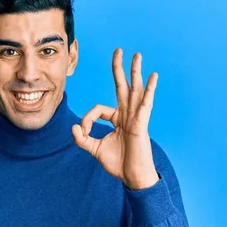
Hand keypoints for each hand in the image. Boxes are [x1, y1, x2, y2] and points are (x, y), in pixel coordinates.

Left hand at [72, 48, 159, 189]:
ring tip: (137, 55)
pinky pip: (145, 104)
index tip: (82, 132)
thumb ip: (82, 138)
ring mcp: (136, 117)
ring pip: (134, 90)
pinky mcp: (141, 123)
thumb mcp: (94, 149)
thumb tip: (73, 127)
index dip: (86, 119)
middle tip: (118, 50)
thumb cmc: (118, 163)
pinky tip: (153, 76)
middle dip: (119, 69)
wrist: (132, 177)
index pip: (98, 109)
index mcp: (117, 119)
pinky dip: (150, 89)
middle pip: (122, 87)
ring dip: (135, 72)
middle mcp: (127, 115)